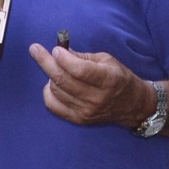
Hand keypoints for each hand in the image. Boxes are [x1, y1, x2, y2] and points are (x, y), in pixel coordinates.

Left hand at [27, 41, 153, 127]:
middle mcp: (97, 98)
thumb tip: (59, 51)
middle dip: (46, 62)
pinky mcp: (78, 120)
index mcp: (108, 80)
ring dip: (50, 75)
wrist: (133, 106)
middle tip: (35, 49)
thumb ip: (82, 56)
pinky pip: (53, 105)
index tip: (55, 49)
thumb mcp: (107, 60)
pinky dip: (48, 92)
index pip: (80, 70)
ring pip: (56, 90)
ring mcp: (86, 111)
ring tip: (55, 68)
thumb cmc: (119, 78)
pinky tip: (53, 84)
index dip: (64, 58)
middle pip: (63, 80)